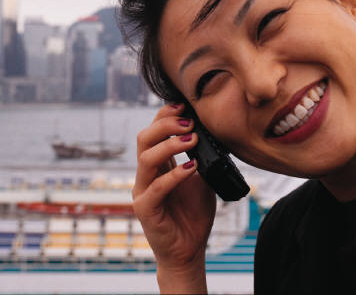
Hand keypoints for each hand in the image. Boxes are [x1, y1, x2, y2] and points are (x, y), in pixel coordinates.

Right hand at [133, 103, 215, 292]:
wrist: (189, 249)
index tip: (185, 106)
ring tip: (193, 139)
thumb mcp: (201, 179)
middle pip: (144, 138)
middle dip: (166, 125)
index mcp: (157, 165)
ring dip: (170, 144)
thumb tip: (212, 133)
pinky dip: (175, 174)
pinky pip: (157, 187)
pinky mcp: (146, 209)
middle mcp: (145, 175)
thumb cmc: (193, 214)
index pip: (153, 132)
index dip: (165, 115)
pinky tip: (192, 168)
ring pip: (146, 158)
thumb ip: (200, 158)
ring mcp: (143, 191)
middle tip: (189, 122)